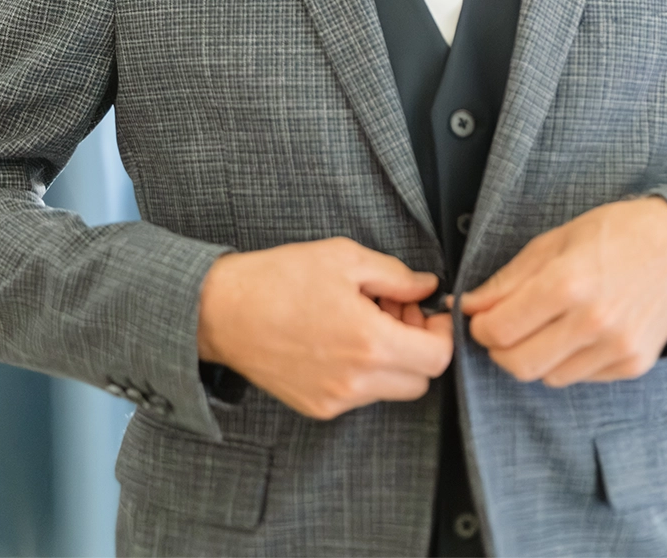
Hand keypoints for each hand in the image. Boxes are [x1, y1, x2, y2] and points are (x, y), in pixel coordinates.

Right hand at [197, 238, 452, 419]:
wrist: (224, 311)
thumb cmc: (281, 279)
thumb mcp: (345, 258)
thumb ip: (396, 275)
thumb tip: (426, 287)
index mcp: (369, 342)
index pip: (438, 357)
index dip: (442, 332)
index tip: (429, 312)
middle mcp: (356, 381)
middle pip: (421, 379)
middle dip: (419, 345)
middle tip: (396, 310)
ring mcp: (335, 399)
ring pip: (392, 389)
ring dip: (393, 359)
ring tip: (364, 319)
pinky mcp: (317, 407)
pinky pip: (361, 396)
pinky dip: (365, 371)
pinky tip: (342, 338)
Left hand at [460, 197, 666, 385]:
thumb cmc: (618, 234)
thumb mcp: (556, 240)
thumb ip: (509, 279)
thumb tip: (469, 304)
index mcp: (567, 283)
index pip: (500, 330)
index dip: (479, 327)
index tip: (480, 317)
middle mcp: (592, 322)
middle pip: (519, 365)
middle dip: (499, 350)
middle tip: (502, 330)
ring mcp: (615, 348)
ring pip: (548, 377)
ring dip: (535, 357)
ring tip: (546, 326)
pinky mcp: (632, 365)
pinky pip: (581, 378)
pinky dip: (568, 361)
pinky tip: (577, 332)